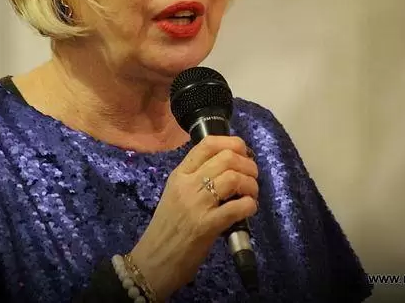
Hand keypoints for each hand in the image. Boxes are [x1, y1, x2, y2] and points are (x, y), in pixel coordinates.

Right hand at [128, 135, 258, 301]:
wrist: (153, 260)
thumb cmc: (167, 228)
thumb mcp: (175, 195)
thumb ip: (196, 179)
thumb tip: (228, 167)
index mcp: (179, 174)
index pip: (207, 144)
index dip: (232, 143)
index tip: (243, 153)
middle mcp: (187, 184)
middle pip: (226, 158)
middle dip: (248, 165)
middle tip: (252, 177)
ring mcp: (196, 205)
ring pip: (234, 178)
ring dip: (251, 185)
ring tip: (251, 195)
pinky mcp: (206, 226)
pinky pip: (237, 207)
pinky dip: (250, 206)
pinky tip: (248, 210)